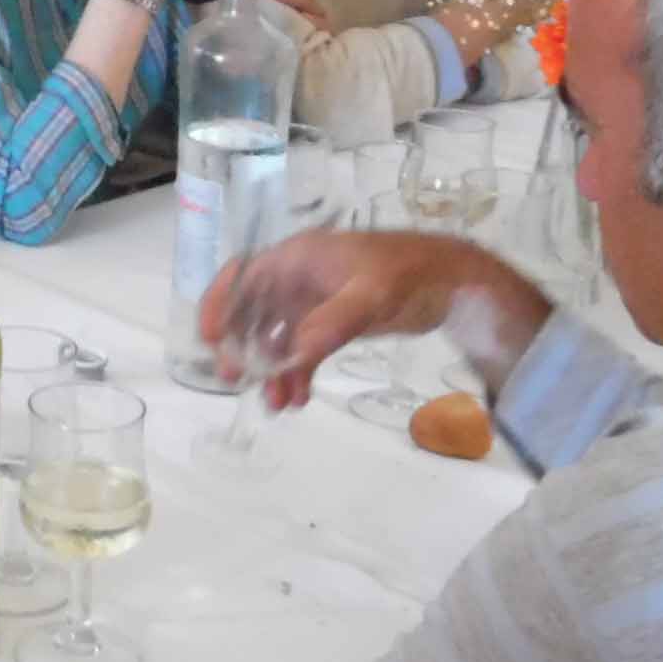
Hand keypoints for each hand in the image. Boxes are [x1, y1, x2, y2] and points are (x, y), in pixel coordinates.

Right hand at [197, 228, 549, 413]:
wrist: (452, 282)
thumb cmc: (407, 275)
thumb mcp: (369, 298)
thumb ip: (329, 325)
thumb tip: (291, 356)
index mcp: (298, 258)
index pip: (244, 275)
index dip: (220, 303)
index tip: (209, 339)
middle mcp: (299, 276)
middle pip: (254, 310)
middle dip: (243, 346)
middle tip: (237, 380)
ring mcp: (316, 299)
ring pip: (278, 335)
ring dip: (273, 368)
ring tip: (276, 403)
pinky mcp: (333, 320)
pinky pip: (303, 347)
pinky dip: (297, 371)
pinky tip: (299, 397)